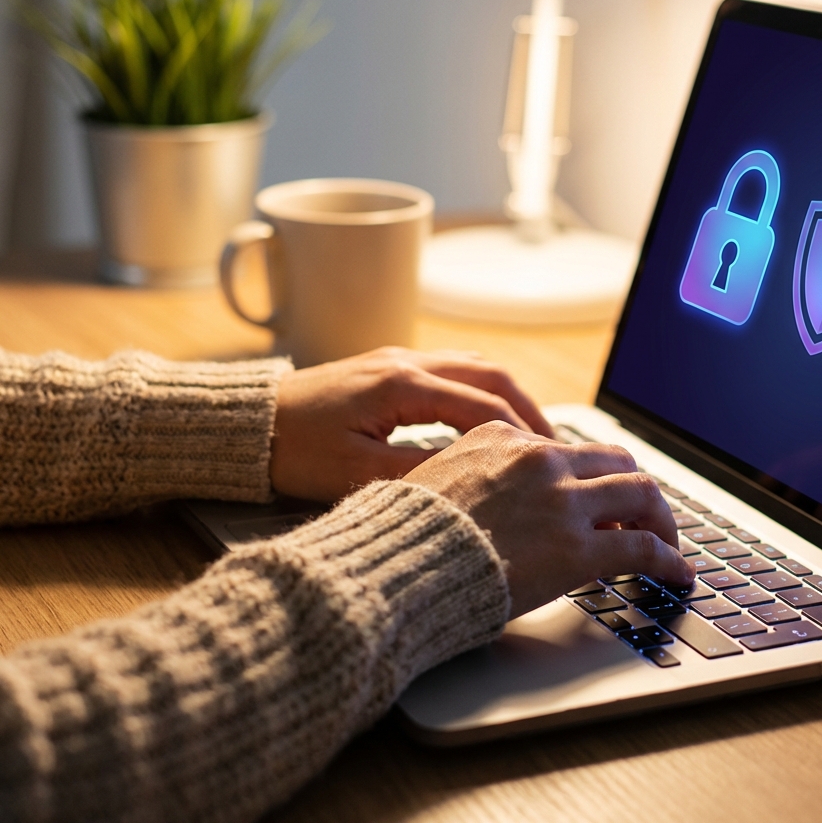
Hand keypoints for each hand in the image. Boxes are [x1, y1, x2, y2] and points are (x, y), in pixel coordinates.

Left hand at [270, 347, 552, 501]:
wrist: (248, 425)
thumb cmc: (292, 450)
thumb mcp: (354, 474)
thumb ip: (418, 474)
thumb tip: (472, 481)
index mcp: (401, 384)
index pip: (482, 407)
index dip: (520, 436)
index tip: (547, 463)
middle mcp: (406, 362)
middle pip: (490, 374)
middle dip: (528, 409)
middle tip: (554, 446)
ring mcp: (398, 359)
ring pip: (474, 366)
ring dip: (508, 396)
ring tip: (531, 433)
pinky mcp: (388, 367)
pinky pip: (452, 369)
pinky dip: (482, 391)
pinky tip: (488, 419)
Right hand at [404, 421, 694, 616]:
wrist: (395, 567)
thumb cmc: (404, 535)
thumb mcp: (435, 481)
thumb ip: (474, 476)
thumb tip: (492, 497)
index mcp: (503, 439)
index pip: (567, 449)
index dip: (590, 476)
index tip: (597, 497)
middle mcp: (539, 460)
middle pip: (614, 461)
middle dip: (634, 490)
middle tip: (643, 516)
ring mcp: (562, 502)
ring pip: (641, 492)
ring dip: (661, 519)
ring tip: (668, 544)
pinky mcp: (578, 548)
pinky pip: (643, 547)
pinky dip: (669, 559)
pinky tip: (677, 574)